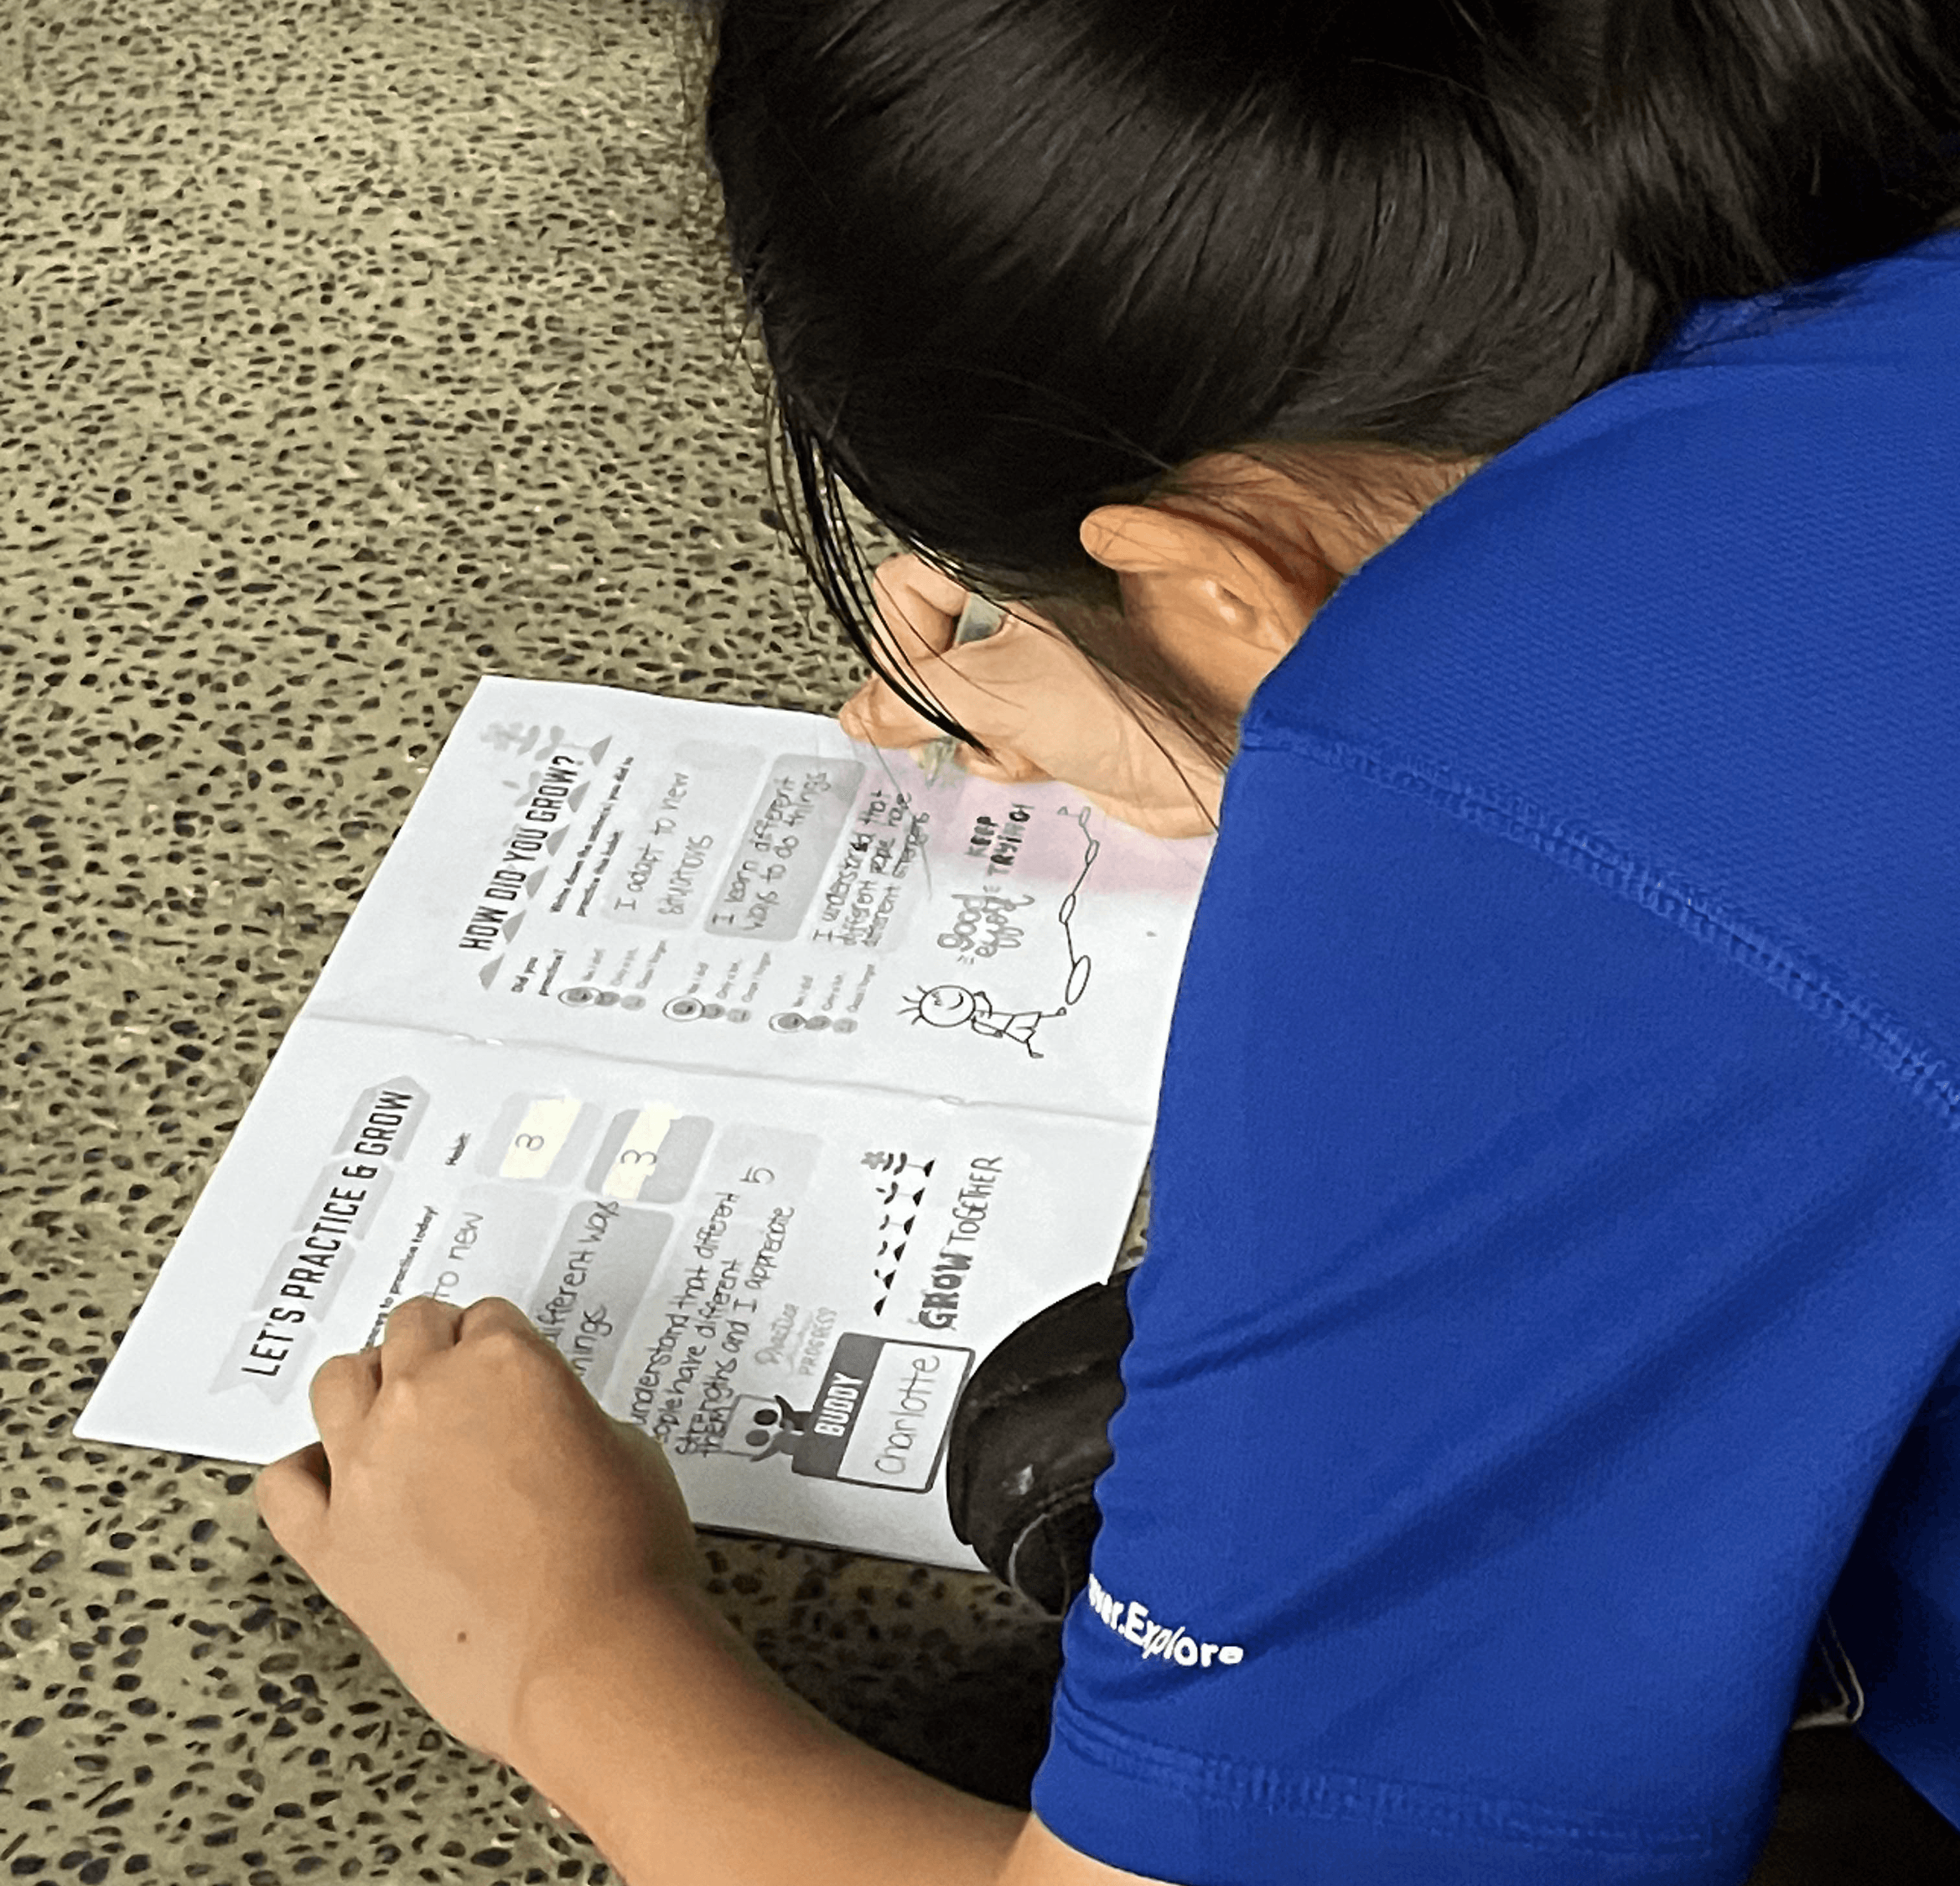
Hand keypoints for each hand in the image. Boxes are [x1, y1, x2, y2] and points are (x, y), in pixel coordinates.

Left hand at [254, 1295, 702, 1768]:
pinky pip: (283, 1485)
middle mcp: (425, 1398)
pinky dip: (305, 1475)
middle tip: (458, 1388)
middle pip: (409, 1331)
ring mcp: (368, 1469)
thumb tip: (543, 1436)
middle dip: (437, 1352)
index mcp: (504, 1362)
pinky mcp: (333, 1546)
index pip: (486, 1319)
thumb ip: (566, 1420)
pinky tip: (336, 1485)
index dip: (502, 1347)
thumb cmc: (623, 1561)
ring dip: (370, 1392)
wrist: (587, 1657)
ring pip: (338, 1383)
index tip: (507, 1373)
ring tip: (396, 1423)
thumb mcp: (626, 1452)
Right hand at [838, 554, 1225, 837]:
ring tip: (1014, 742)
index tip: (913, 689)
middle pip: (931, 651)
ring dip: (976, 737)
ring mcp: (1040, 665)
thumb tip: (861, 714)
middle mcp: (1022, 612)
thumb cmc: (1136, 700)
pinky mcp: (1059, 716)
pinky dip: (1005, 757)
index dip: (900, 643)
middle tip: (960, 722)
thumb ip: (913, 700)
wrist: (1213, 758)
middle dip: (940, 702)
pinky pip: (999, 736)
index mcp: (1005, 574)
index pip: (905, 589)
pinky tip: (1034, 762)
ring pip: (962, 702)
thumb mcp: (995, 691)